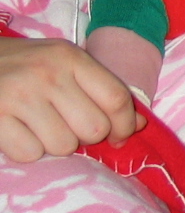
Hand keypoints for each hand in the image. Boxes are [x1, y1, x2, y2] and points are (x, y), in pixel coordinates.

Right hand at [0, 37, 143, 162]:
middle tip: (68, 126)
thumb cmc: (21, 65)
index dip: (125, 125)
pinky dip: (27, 150)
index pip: (116, 98)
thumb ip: (100, 90)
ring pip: (63, 146)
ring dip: (55, 144)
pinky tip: (18, 131)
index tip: (120, 136)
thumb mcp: (62, 64)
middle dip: (86, 136)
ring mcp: (18, 96)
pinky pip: (30, 154)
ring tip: (39, 126)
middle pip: (94, 128)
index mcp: (70, 57)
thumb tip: (139, 125)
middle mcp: (46, 74)